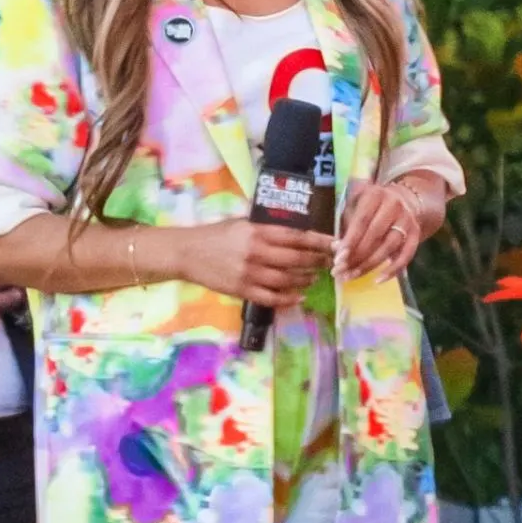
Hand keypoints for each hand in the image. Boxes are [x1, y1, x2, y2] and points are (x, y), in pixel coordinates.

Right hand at [166, 219, 334, 306]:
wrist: (187, 253)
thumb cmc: (215, 235)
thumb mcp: (241, 224)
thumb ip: (266, 229)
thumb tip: (296, 233)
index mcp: (257, 232)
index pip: (296, 236)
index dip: (319, 241)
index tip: (334, 244)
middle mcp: (256, 252)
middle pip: (296, 259)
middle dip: (317, 261)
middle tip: (328, 263)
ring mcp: (249, 273)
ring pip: (287, 280)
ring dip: (305, 279)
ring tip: (313, 277)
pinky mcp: (242, 290)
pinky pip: (272, 298)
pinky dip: (288, 299)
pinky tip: (299, 296)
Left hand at [333, 180, 420, 284]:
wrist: (403, 200)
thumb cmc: (371, 207)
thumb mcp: (356, 207)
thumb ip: (346, 225)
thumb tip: (336, 249)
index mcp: (375, 195)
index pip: (361, 221)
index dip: (350, 241)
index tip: (338, 259)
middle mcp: (394, 205)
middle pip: (375, 235)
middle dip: (356, 256)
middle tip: (340, 272)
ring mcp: (407, 220)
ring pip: (388, 247)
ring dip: (369, 265)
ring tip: (352, 277)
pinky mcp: (416, 234)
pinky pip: (406, 255)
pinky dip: (392, 270)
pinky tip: (378, 280)